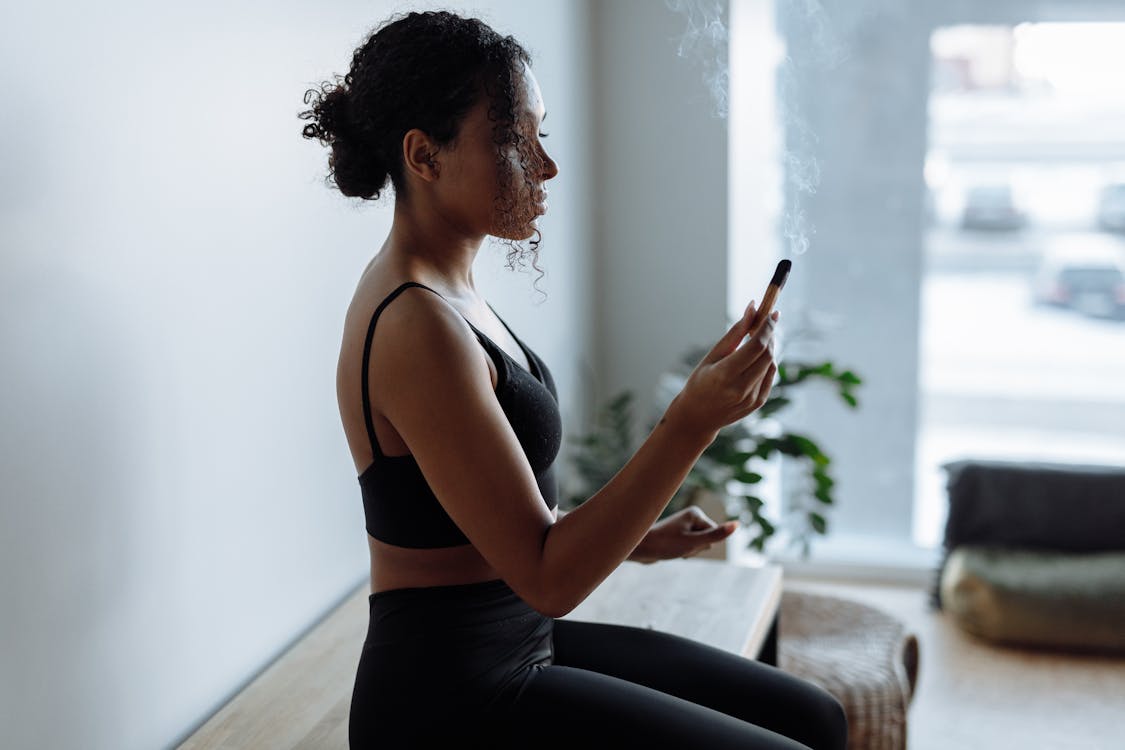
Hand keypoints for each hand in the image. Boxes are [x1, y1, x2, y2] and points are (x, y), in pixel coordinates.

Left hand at [628, 506, 738, 563]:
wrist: (640, 548)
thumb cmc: (665, 544)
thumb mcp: (694, 543)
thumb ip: (716, 535)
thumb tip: (737, 524)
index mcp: (696, 512)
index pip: (712, 536)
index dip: (699, 545)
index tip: (681, 541)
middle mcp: (690, 516)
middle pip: (706, 541)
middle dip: (694, 549)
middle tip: (676, 546)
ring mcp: (684, 525)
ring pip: (697, 546)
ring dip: (688, 552)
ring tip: (672, 548)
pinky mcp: (678, 534)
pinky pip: (689, 548)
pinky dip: (682, 553)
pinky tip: (670, 550)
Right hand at [664, 301, 779, 440]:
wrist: (697, 417)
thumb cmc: (700, 382)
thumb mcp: (712, 355)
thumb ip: (735, 333)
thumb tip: (752, 308)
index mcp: (724, 374)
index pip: (756, 346)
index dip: (767, 327)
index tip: (772, 313)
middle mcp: (741, 388)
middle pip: (767, 354)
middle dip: (770, 334)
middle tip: (766, 321)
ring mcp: (751, 398)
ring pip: (770, 364)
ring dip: (769, 347)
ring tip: (757, 338)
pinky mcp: (758, 403)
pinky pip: (769, 376)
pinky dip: (767, 362)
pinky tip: (756, 357)